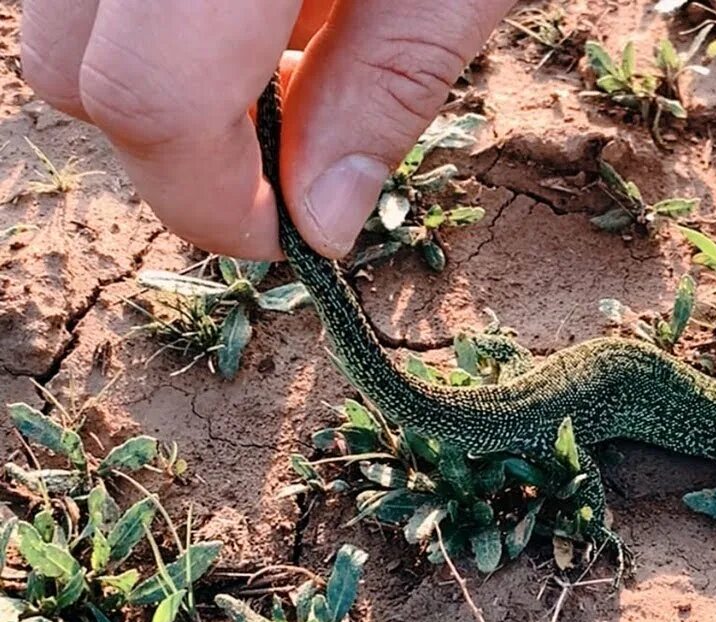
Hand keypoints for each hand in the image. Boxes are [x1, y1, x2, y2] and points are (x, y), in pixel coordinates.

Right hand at [21, 0, 513, 258]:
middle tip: (289, 160)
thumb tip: (321, 223)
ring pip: (63, 21)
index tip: (285, 239)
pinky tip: (259, 8)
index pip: (152, 95)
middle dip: (175, 146)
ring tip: (291, 59)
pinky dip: (157, 22)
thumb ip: (386, 88)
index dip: (214, 197)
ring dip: (162, 77)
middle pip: (73, 66)